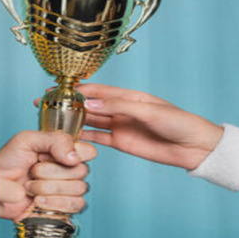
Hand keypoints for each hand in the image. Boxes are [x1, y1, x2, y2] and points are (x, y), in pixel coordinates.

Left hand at [0, 131, 96, 219]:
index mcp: (65, 151)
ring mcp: (69, 190)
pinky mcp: (64, 208)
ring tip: (30, 187)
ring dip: (49, 189)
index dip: (72, 154)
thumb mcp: (27, 140)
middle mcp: (70, 170)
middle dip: (51, 173)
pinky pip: (76, 205)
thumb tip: (74, 156)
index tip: (47, 156)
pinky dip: (55, 203)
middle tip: (32, 172)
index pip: (88, 152)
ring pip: (79, 189)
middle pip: (82, 172)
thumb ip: (54, 140)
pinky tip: (39, 201)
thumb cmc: (8, 162)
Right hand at [35, 84, 221, 170]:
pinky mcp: (122, 143)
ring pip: (91, 122)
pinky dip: (83, 138)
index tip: (56, 89)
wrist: (194, 147)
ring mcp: (121, 126)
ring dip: (72, 120)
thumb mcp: (148, 110)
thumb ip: (118, 107)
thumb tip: (89, 105)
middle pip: (90, 105)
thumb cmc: (178, 122)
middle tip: (44, 105)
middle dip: (68, 104)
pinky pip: (98, 139)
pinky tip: (67, 137)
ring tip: (51, 120)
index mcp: (130, 96)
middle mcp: (122, 109)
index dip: (77, 89)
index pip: (97, 90)